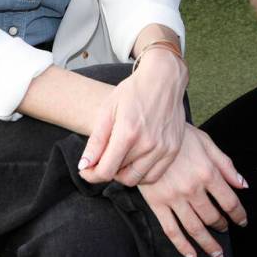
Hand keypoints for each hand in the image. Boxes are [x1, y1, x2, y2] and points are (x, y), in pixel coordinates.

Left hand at [79, 49, 187, 185]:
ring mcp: (163, 148)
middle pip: (120, 175)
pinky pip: (154, 176)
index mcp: (128, 132)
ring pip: (136, 178)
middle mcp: (148, 144)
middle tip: (104, 157)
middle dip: (107, 170)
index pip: (105, 171)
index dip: (91, 175)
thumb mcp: (107, 110)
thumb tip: (84, 166)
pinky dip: (141, 173)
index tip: (86, 170)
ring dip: (124, 173)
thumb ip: (96, 141)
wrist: (163, 78)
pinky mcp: (173, 149)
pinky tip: (136, 159)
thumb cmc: (133, 91)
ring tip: (120, 156)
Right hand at [139, 125, 247, 256]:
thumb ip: (226, 165)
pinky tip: (192, 255)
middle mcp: (192, 188)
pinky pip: (171, 231)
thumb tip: (243, 185)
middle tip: (225, 230)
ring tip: (216, 253)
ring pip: (195, 228)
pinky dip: (183, 247)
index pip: (229, 201)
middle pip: (212, 217)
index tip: (242, 221)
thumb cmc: (179, 135)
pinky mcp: (157, 204)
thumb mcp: (206, 142)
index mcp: (207, 172)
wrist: (148, 133)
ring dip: (208, 244)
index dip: (239, 215)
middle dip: (222, 226)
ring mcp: (174, 198)